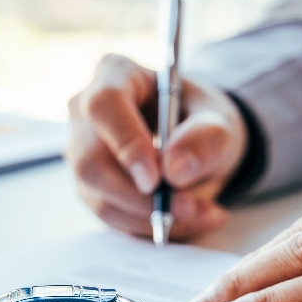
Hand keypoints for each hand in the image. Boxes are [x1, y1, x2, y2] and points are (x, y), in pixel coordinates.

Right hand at [66, 54, 247, 238]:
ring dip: (151, 216)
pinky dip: (150, 226)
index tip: (156, 178)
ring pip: (99, 196)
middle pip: (90, 160)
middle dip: (139, 195)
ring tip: (201, 213)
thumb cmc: (202, 122)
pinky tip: (185, 219)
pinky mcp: (90, 187)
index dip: (126, 143)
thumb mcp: (219, 123)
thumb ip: (205, 139)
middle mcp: (86, 112)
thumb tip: (174, 169)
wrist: (197, 146)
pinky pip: (111, 216)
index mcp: (115, 75)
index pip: (104, 106)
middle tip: (186, 207)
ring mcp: (82, 152)